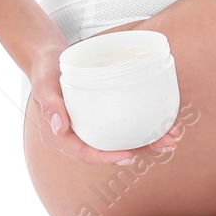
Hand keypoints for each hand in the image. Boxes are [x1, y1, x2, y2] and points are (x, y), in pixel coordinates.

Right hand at [25, 39, 183, 164]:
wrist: (48, 58)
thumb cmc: (45, 71)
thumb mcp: (45, 84)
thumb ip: (50, 104)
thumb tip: (58, 128)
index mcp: (61, 136)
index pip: (85, 153)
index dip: (107, 158)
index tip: (128, 155)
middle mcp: (77, 135)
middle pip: (108, 149)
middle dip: (138, 150)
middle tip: (165, 144)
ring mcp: (89, 126)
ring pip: (118, 139)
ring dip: (145, 141)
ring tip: (171, 137)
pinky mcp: (99, 115)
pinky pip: (120, 125)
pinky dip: (139, 126)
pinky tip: (159, 123)